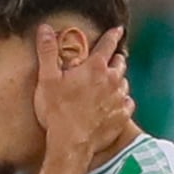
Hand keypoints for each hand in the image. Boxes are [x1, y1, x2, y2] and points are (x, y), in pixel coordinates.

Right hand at [34, 25, 132, 160]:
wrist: (70, 144)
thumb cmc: (57, 112)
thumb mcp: (47, 79)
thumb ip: (48, 52)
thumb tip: (45, 29)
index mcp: (95, 67)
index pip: (108, 44)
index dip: (113, 35)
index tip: (117, 30)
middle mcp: (112, 80)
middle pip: (120, 62)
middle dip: (116, 59)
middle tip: (111, 60)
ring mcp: (119, 99)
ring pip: (125, 82)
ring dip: (118, 81)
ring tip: (110, 84)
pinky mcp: (122, 116)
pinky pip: (128, 103)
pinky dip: (122, 101)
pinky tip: (115, 104)